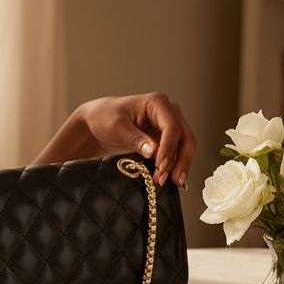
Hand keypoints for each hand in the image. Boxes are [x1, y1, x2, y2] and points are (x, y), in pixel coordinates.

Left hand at [79, 94, 195, 186]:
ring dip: (177, 166)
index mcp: (158, 102)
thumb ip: (137, 139)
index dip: (169, 148)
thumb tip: (154, 152)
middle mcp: (169, 113)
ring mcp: (169, 126)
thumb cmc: (105, 117)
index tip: (161, 166)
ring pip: (184, 148)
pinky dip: (173, 167)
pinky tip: (167, 179)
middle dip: (181, 160)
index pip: (172, 127)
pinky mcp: (166, 140)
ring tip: (163, 181)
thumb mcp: (117, 127)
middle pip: (185, 138)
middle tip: (173, 179)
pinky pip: (176, 155)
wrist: (98, 123)